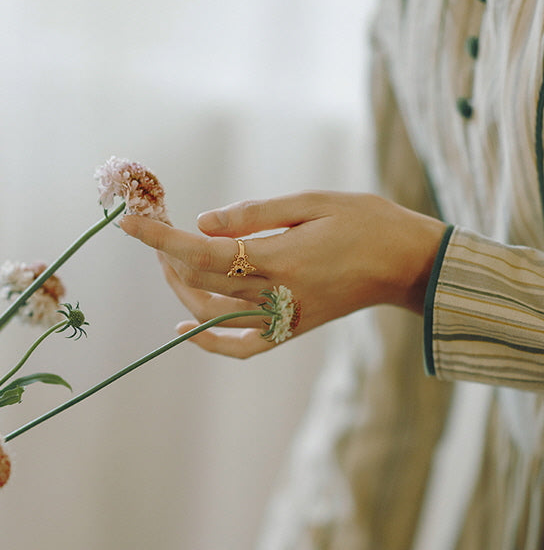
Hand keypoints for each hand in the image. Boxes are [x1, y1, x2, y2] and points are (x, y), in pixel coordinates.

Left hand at [121, 191, 445, 357]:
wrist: (406, 263)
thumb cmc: (366, 222)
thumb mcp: (313, 202)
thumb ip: (256, 214)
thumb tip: (204, 220)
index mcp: (281, 259)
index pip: (203, 251)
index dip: (161, 236)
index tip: (130, 221)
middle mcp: (278, 295)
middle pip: (201, 282)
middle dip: (168, 255)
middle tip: (156, 229)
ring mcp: (285, 319)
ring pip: (213, 314)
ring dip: (181, 288)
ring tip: (169, 260)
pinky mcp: (293, 331)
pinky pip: (243, 348)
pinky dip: (210, 342)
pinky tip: (185, 326)